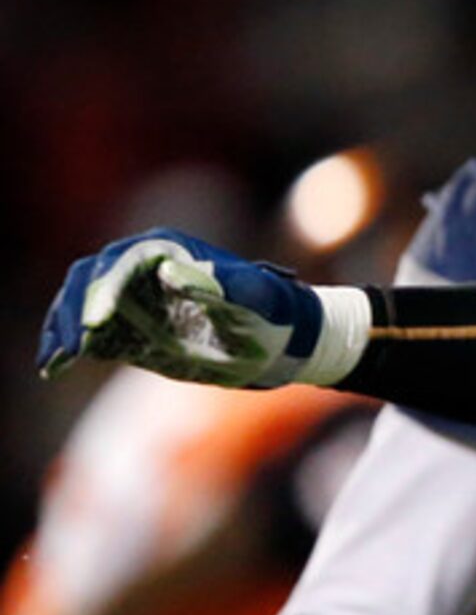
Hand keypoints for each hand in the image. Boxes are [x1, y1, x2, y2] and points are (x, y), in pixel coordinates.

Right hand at [38, 229, 332, 386]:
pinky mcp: (130, 325)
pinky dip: (69, 345)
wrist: (283, 339)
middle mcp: (143, 268)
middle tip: (73, 345)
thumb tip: (168, 272)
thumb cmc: (274, 311)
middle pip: (90, 278)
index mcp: (168, 249)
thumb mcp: (256, 296)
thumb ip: (219, 283)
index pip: (122, 263)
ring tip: (55, 359)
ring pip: (81, 302)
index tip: (96, 324)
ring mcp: (133, 296)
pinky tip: (54, 365)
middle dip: (76, 309)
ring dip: (63, 328)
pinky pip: (90, 331)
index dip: (104, 290)